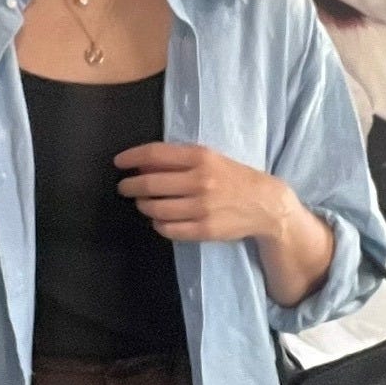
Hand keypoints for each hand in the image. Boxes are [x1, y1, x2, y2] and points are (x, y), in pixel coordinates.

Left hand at [112, 141, 295, 242]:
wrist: (267, 204)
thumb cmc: (234, 178)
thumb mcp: (212, 160)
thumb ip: (180, 161)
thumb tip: (142, 165)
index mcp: (202, 157)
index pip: (155, 154)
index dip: (132, 157)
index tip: (118, 162)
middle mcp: (200, 181)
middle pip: (149, 184)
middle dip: (130, 186)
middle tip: (124, 187)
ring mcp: (201, 207)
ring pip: (154, 209)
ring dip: (142, 206)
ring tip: (143, 203)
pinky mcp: (203, 229)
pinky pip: (167, 228)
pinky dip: (158, 224)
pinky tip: (160, 219)